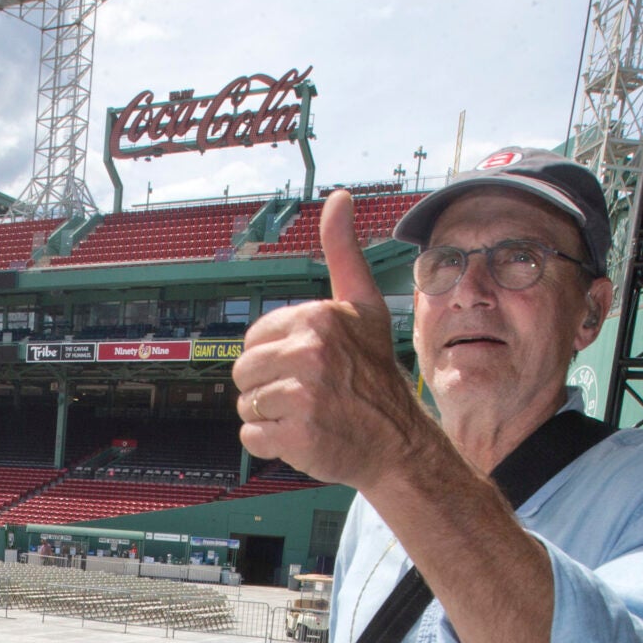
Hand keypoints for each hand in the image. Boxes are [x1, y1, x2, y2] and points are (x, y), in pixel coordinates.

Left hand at [233, 188, 431, 489]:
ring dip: (269, 416)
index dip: (274, 357)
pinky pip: (251, 437)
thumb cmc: (375, 374)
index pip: (253, 339)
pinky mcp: (297, 435)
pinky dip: (271, 444)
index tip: (307, 366)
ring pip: (245, 404)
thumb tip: (339, 198)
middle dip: (267, 387)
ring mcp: (303, 395)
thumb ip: (343, 252)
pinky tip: (302, 437)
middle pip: (243, 372)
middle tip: (306, 395)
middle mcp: (310, 352)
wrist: (399, 442)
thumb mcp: (365, 305)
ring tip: (306, 414)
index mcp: (318, 318)